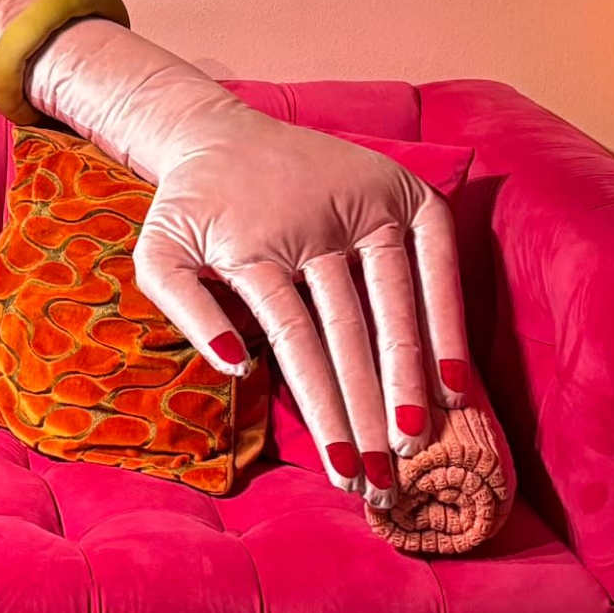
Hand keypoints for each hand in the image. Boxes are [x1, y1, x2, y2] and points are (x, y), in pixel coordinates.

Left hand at [120, 110, 468, 500]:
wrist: (217, 133)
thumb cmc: (191, 212)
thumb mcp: (158, 256)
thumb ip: (186, 310)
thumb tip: (239, 363)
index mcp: (255, 243)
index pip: (296, 338)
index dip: (324, 406)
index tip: (340, 467)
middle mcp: (315, 221)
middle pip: (350, 329)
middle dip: (369, 410)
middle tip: (384, 479)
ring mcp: (364, 203)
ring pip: (396, 300)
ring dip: (412, 375)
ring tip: (419, 440)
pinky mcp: (402, 191)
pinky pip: (437, 257)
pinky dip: (448, 317)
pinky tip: (455, 379)